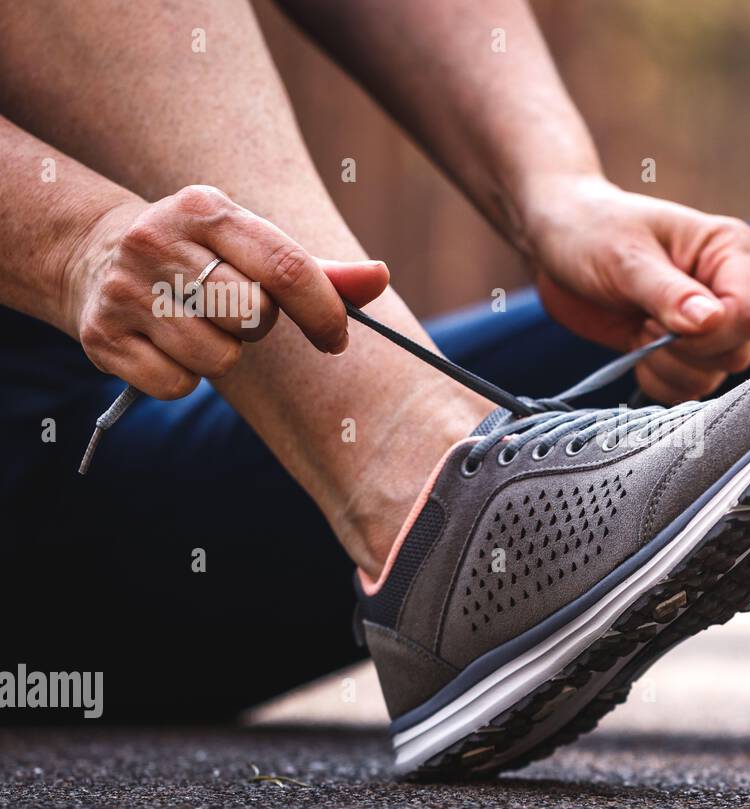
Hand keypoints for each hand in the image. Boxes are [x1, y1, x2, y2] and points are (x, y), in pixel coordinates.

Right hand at [68, 185, 389, 399]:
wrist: (96, 255)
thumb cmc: (203, 256)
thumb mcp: (252, 246)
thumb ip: (320, 270)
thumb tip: (381, 278)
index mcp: (204, 208)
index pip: (287, 267)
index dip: (324, 312)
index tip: (337, 338)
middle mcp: (156, 241)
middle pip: (255, 315)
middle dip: (261, 326)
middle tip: (236, 311)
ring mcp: (124, 289)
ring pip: (219, 357)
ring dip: (223, 353)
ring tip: (199, 324)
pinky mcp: (101, 337)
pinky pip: (178, 386)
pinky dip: (184, 377)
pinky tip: (167, 345)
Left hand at [521, 176, 749, 403]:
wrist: (559, 240)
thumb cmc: (592, 230)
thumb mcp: (626, 256)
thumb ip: (669, 293)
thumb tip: (711, 321)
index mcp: (732, 252)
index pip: (746, 315)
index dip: (707, 334)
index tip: (656, 319)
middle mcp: (730, 289)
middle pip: (736, 353)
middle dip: (683, 352)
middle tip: (644, 321)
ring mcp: (710, 324)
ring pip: (713, 377)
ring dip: (667, 367)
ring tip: (638, 330)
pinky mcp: (685, 350)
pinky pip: (688, 388)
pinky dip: (658, 381)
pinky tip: (635, 349)